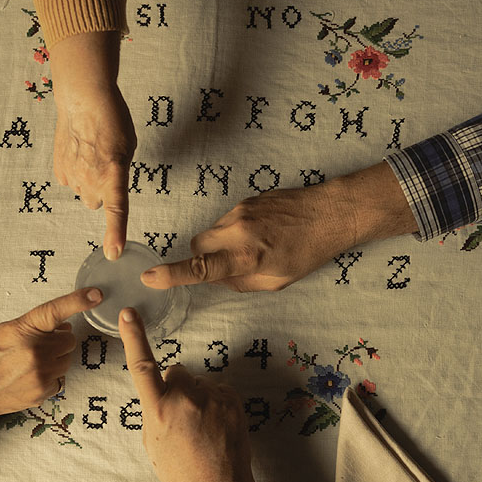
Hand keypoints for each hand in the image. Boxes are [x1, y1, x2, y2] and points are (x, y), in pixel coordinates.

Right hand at [0, 288, 102, 437]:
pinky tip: (28, 377)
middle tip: (38, 344)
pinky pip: (59, 378)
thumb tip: (61, 326)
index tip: (96, 295)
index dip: (78, 301)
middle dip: (58, 340)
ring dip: (55, 358)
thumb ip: (32, 327)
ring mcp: (41, 374)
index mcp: (23, 330)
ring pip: (66, 359)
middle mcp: (36, 352)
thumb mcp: (1, 332)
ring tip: (29, 362)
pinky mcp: (43, 392)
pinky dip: (49, 376)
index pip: (56, 310)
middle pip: (68, 339)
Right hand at [49, 32, 136, 259]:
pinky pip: (69, 181)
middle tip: (105, 166)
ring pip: (82, 192)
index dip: (115, 234)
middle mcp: (91, 179)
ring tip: (91, 154)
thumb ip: (121, 172)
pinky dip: (74, 172)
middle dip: (101, 191)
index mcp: (114, 174)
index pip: (116, 210)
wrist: (83, 98)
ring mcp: (72, 176)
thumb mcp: (128, 148)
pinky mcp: (59, 169)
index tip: (113, 253)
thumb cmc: (111, 119)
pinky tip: (78, 152)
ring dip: (87, 181)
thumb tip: (110, 186)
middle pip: (96, 202)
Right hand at [119, 308, 259, 481]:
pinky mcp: (231, 398)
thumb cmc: (182, 472)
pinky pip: (219, 389)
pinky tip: (217, 426)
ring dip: (200, 397)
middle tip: (184, 417)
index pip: (142, 365)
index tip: (128, 313)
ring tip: (203, 428)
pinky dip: (217, 403)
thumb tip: (163, 393)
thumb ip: (156, 409)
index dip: (133, 336)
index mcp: (158, 410)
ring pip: (200, 383)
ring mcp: (211, 397)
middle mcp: (184, 398)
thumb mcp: (154, 441)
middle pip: (177, 371)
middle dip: (178, 387)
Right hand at [140, 161, 417, 291]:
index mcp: (246, 256)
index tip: (149, 277)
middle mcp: (238, 231)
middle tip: (228, 264)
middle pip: (198, 244)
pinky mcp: (247, 198)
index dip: (172, 275)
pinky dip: (236, 230)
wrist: (331, 212)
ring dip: (223, 242)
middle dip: (204, 256)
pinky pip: (228, 219)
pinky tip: (263, 232)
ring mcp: (241, 210)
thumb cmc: (309, 252)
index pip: (201, 268)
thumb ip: (241, 282)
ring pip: (213, 230)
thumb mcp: (277, 280)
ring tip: (256, 245)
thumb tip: (218, 279)